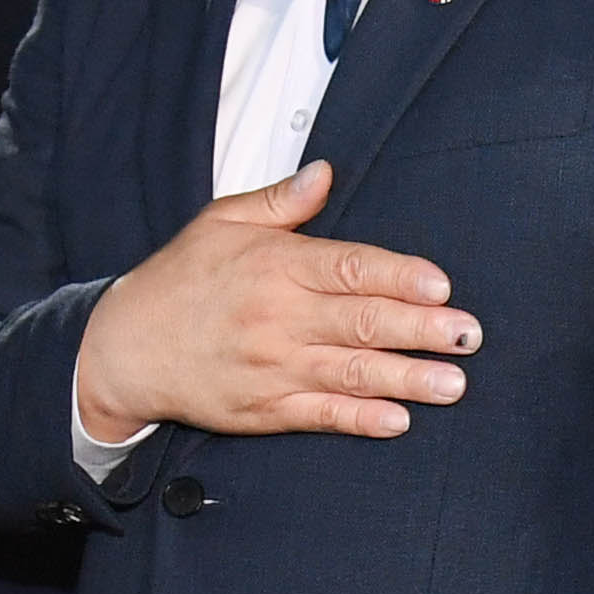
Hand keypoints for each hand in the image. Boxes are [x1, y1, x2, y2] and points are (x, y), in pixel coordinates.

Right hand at [68, 164, 472, 444]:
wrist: (124, 349)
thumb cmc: (180, 280)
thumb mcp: (220, 222)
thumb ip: (280, 202)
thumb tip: (326, 173)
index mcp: (274, 266)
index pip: (349, 268)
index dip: (398, 276)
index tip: (441, 285)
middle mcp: (277, 317)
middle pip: (362, 322)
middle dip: (422, 329)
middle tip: (468, 334)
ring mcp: (272, 367)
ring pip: (351, 373)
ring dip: (407, 379)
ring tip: (454, 383)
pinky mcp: (264, 409)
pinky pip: (320, 416)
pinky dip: (360, 419)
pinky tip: (399, 420)